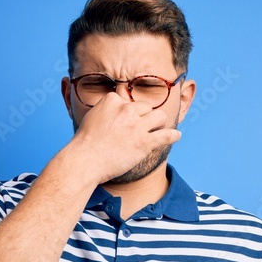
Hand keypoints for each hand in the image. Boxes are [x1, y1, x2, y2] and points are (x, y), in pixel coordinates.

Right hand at [64, 92, 181, 184]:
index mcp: (113, 100)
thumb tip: (115, 110)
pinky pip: (166, 135)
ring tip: (158, 129)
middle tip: (140, 129)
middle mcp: (127, 109)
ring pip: (159, 117)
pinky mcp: (144, 142)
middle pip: (146, 107)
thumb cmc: (85, 143)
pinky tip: (176, 136)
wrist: (85, 161)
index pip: (128, 101)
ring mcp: (137, 126)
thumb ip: (107, 111)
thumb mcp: (92, 116)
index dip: (129, 113)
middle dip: (144, 117)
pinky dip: (173, 136)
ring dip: (159, 123)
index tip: (125, 122)